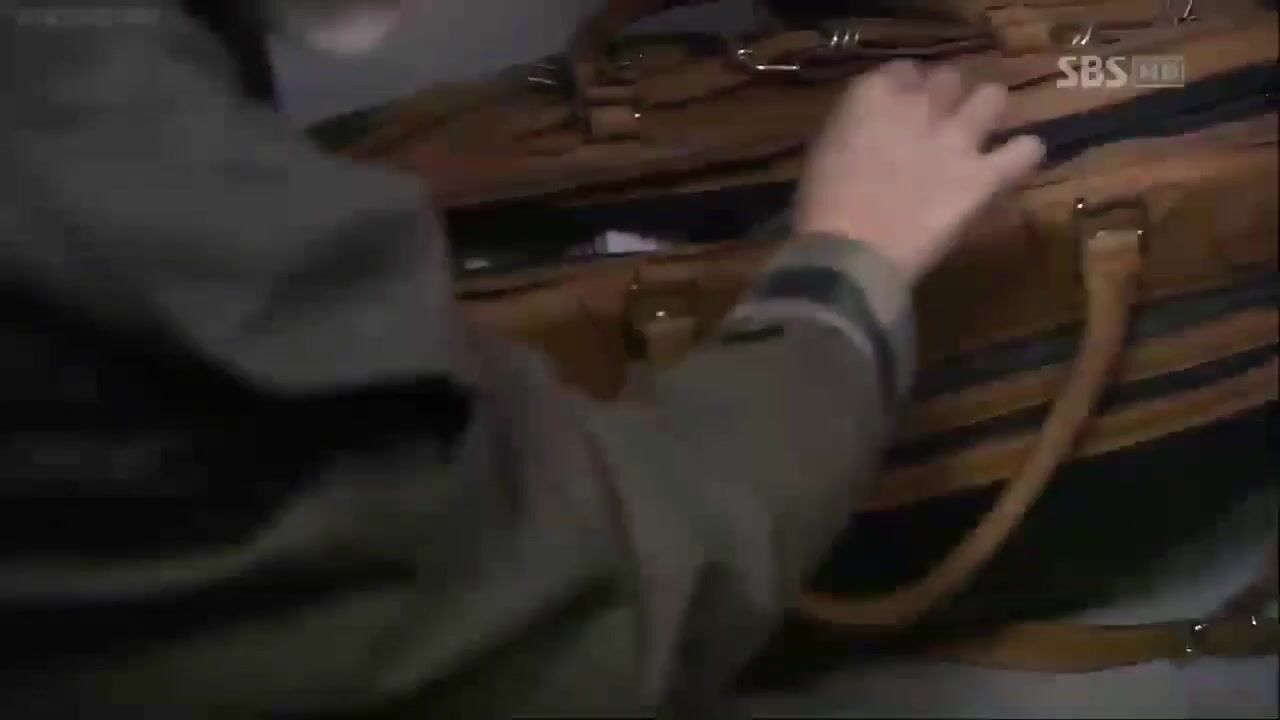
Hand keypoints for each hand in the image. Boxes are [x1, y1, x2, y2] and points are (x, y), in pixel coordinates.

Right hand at [794, 61, 1044, 283]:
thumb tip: (870, 129)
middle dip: (945, 96)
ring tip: (981, 132)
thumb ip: (854, 129)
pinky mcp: (983, 177)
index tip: (897, 108)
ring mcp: (957, 140)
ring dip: (987, 111)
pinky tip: (1014, 162)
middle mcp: (920, 106)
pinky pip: (1024, 151)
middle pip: (948, 78)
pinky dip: (1023, 154)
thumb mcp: (823, 152)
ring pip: (992, 98)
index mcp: (872, 96)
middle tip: (937, 121)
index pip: (901, 71)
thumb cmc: (821, 210)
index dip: (903, 89)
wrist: (850, 253)